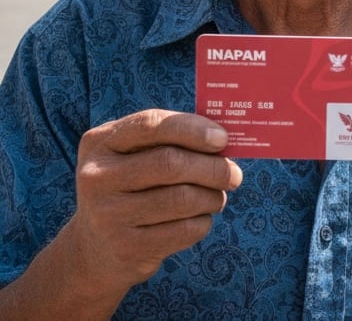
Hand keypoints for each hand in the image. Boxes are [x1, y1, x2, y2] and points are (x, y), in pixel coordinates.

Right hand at [68, 109, 242, 293]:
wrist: (96, 247)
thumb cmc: (133, 186)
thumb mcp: (136, 155)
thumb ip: (172, 140)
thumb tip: (225, 140)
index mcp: (101, 142)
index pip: (152, 124)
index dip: (192, 129)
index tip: (223, 139)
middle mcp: (96, 177)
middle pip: (171, 163)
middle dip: (213, 167)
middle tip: (234, 174)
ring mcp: (108, 215)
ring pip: (183, 198)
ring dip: (213, 196)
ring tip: (217, 196)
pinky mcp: (126, 247)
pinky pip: (184, 229)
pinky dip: (203, 221)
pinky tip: (199, 218)